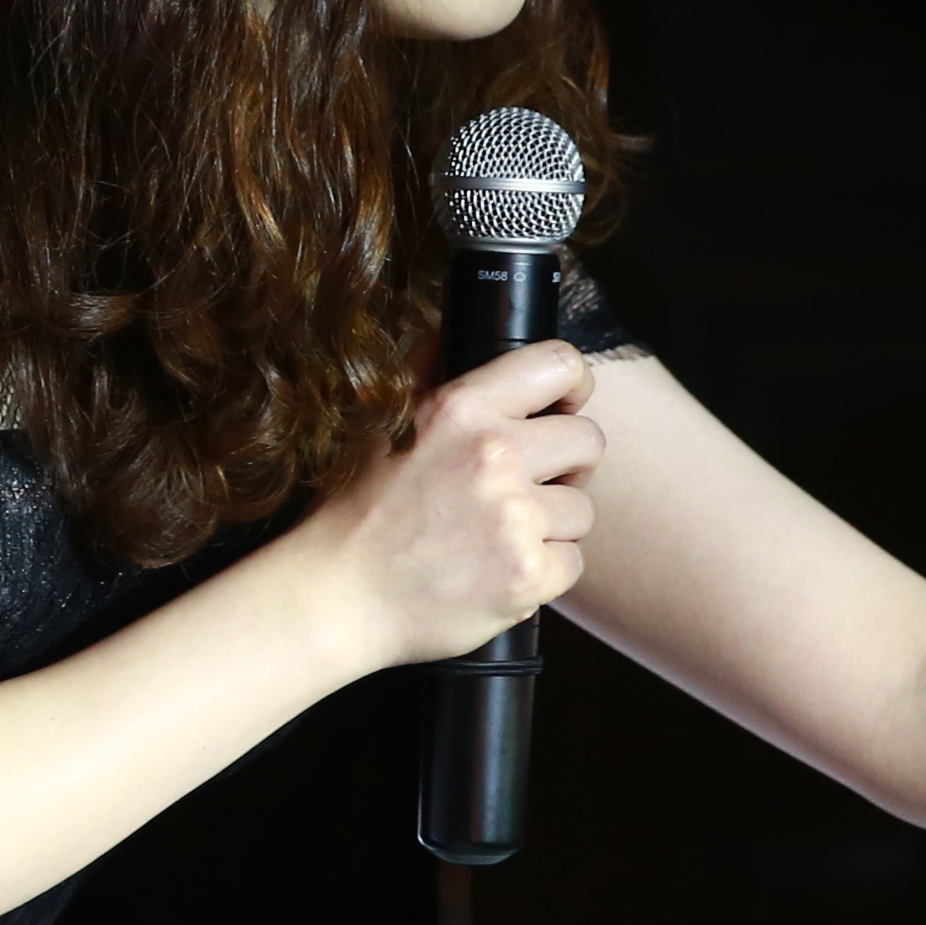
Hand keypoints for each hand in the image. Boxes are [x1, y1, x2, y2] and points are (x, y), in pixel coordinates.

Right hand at [301, 342, 599, 669]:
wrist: (338, 596)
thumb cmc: (357, 514)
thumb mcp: (381, 425)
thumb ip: (427, 374)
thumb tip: (452, 328)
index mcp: (461, 409)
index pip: (560, 364)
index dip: (573, 386)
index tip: (562, 408)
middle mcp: (494, 456)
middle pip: (588, 440)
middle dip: (567, 464)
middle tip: (530, 485)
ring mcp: (514, 519)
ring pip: (581, 509)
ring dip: (551, 525)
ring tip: (499, 537)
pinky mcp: (527, 576)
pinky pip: (571, 563)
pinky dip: (543, 573)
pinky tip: (499, 571)